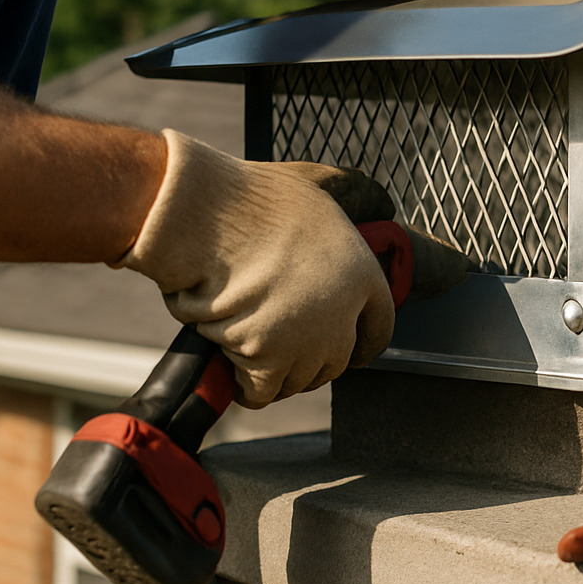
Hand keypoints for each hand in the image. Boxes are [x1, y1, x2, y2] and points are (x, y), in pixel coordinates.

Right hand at [116, 131, 394, 406]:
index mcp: (362, 273)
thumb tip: (376, 201)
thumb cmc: (249, 198)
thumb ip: (346, 212)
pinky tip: (234, 373)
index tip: (348, 351)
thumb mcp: (317, 191)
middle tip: (281, 344)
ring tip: (251, 349)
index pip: (378, 328)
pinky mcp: (266, 360)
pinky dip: (247, 389)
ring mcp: (306, 341)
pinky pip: (261, 392)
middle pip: (335, 362)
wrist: (203, 217)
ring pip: (297, 380)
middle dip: (310, 359)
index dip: (359, 341)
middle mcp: (341, 313)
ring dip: (276, 373)